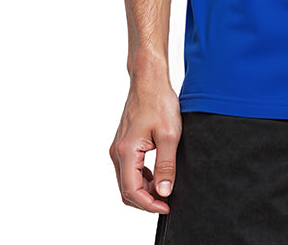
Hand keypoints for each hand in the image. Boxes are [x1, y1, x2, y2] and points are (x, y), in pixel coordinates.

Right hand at [109, 80, 181, 212]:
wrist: (149, 80)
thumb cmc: (158, 101)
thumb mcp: (170, 135)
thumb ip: (167, 165)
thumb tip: (164, 191)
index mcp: (126, 151)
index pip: (132, 191)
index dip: (149, 204)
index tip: (166, 206)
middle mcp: (117, 152)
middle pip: (126, 189)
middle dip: (146, 200)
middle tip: (167, 201)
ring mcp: (118, 147)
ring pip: (127, 180)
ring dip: (144, 189)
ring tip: (165, 188)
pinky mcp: (123, 143)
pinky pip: (129, 169)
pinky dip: (142, 178)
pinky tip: (157, 175)